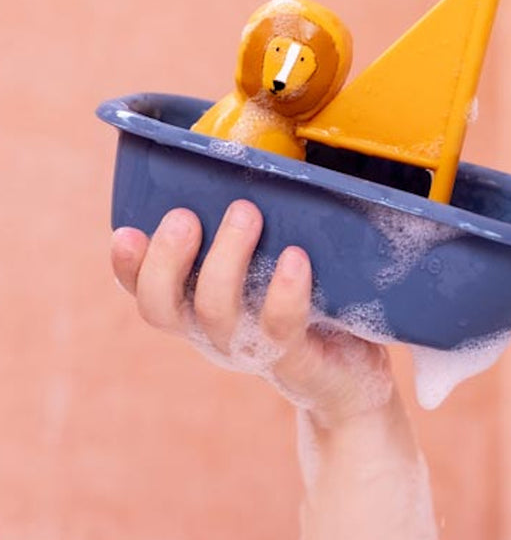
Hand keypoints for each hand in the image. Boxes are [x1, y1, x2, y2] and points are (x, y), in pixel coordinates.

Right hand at [110, 199, 392, 427]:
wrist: (354, 379)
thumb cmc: (314, 310)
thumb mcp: (277, 268)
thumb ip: (259, 232)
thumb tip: (257, 160)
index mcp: (200, 309)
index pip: (147, 292)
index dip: (128, 267)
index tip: (127, 232)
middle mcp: (215, 333)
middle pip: (162, 308)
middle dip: (166, 259)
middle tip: (184, 215)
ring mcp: (251, 349)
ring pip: (214, 314)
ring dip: (223, 260)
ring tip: (245, 213)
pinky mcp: (295, 359)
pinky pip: (279, 327)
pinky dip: (283, 291)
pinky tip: (294, 258)